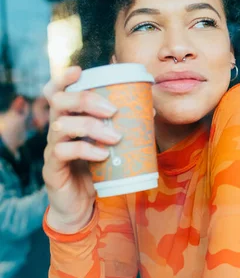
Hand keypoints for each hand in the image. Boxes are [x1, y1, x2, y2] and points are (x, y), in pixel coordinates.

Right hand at [42, 66, 121, 232]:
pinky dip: (85, 150)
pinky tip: (103, 155)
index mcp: (68, 118)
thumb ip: (121, 127)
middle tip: (113, 111)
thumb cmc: (97, 170)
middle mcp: (56, 129)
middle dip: (86, 100)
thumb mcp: (108, 145)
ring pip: (61, 126)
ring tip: (116, 137)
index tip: (78, 70)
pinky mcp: (52, 168)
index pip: (57, 91)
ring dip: (92, 127)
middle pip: (58, 101)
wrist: (82, 206)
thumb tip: (150, 110)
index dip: (63, 78)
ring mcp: (52, 148)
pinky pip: (63, 152)